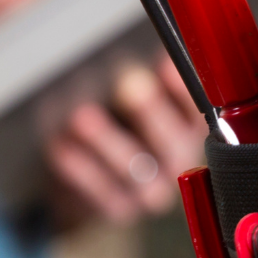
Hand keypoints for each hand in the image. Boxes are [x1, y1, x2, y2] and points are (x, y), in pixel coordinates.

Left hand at [47, 59, 206, 226]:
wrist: (86, 176)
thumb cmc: (112, 121)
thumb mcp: (127, 94)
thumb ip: (137, 76)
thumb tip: (143, 49)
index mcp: (187, 130)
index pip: (196, 112)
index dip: (181, 91)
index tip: (163, 66)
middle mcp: (177, 164)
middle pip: (173, 144)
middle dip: (151, 113)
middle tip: (131, 86)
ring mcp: (149, 191)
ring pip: (135, 171)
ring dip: (107, 141)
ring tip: (82, 117)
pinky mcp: (119, 208)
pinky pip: (101, 192)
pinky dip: (80, 169)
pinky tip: (61, 147)